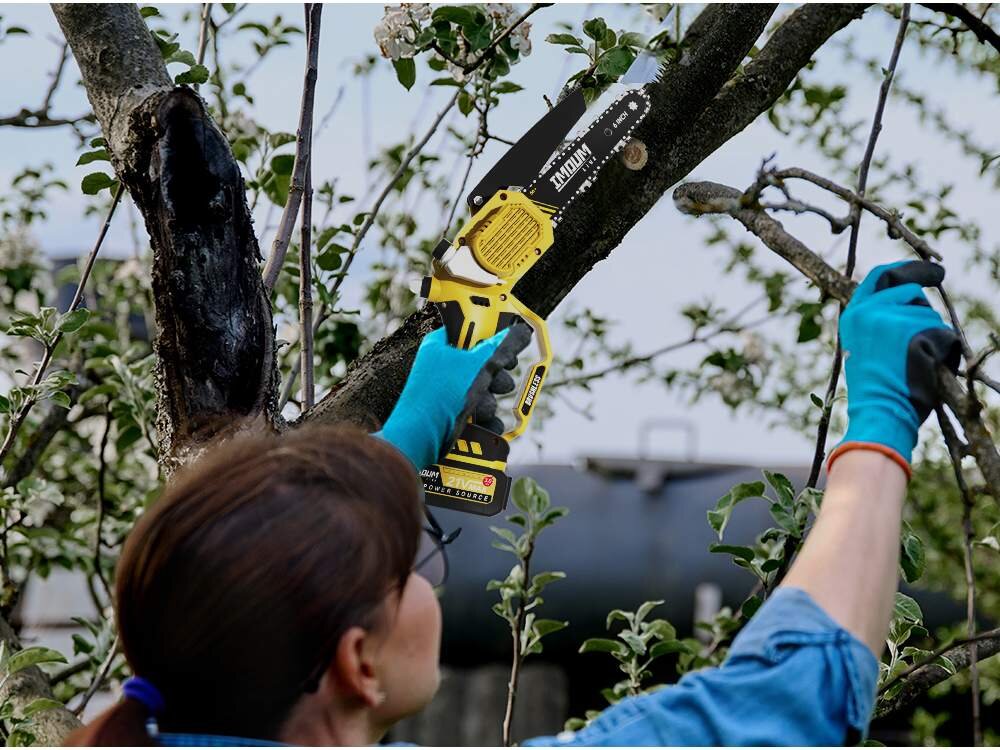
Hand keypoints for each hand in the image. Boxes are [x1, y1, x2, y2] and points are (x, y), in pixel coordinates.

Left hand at [377, 323, 531, 469]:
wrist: (419, 437)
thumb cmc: (440, 394)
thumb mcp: (477, 365)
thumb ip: (502, 347)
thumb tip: (520, 331)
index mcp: (440, 345)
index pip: (469, 331)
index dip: (490, 335)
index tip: (507, 341)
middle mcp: (442, 366)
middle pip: (482, 363)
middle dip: (494, 376)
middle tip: (497, 380)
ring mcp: (447, 391)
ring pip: (482, 390)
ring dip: (488, 400)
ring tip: (481, 407)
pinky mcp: (453, 413)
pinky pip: (478, 412)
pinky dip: (485, 419)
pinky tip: (485, 423)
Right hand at [828, 260, 960, 476]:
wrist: (879, 413)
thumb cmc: (876, 392)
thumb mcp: (865, 349)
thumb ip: (877, 323)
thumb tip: (909, 301)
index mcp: (852, 317)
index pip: (878, 278)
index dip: (903, 270)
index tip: (924, 271)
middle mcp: (867, 311)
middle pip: (908, 289)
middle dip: (925, 296)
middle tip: (940, 276)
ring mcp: (889, 318)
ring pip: (928, 314)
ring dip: (933, 334)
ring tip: (918, 363)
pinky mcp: (912, 329)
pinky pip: (943, 332)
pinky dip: (944, 350)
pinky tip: (928, 369)